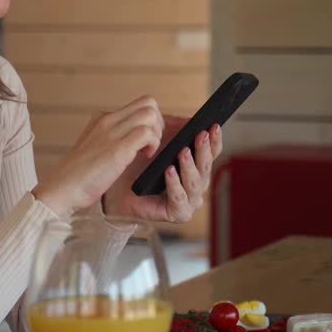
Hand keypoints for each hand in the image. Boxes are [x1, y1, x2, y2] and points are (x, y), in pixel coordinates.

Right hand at [32, 96, 163, 216]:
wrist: (61, 188)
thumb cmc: (78, 176)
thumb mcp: (94, 149)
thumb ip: (110, 140)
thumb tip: (130, 141)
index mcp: (102, 119)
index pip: (138, 104)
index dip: (149, 121)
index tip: (145, 140)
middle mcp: (107, 121)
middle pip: (148, 103)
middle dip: (158, 123)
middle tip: (151, 144)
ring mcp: (111, 133)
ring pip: (150, 114)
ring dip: (156, 134)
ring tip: (147, 151)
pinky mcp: (117, 149)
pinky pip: (146, 133)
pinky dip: (152, 145)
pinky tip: (143, 157)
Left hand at [103, 117, 223, 223]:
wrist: (117, 187)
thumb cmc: (139, 165)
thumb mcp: (158, 142)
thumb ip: (175, 131)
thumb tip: (191, 119)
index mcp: (196, 167)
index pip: (212, 153)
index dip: (214, 140)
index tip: (213, 126)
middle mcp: (197, 184)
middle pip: (206, 167)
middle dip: (204, 151)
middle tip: (200, 136)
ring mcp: (189, 200)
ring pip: (195, 184)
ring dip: (190, 167)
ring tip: (183, 152)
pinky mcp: (177, 213)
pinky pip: (179, 199)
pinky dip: (175, 185)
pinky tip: (169, 171)